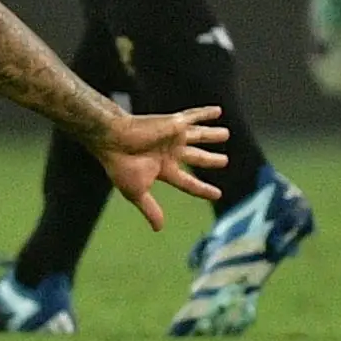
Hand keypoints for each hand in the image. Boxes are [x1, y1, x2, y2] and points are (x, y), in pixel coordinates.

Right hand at [88, 105, 228, 229]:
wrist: (114, 138)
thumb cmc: (122, 166)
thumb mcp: (137, 192)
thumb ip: (150, 209)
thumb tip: (158, 229)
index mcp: (163, 169)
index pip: (188, 182)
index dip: (202, 189)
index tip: (217, 194)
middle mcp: (170, 152)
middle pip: (197, 157)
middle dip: (210, 160)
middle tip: (224, 161)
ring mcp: (173, 137)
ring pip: (198, 136)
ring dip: (211, 135)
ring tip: (226, 133)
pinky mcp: (173, 123)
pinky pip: (193, 116)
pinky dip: (205, 113)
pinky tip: (217, 111)